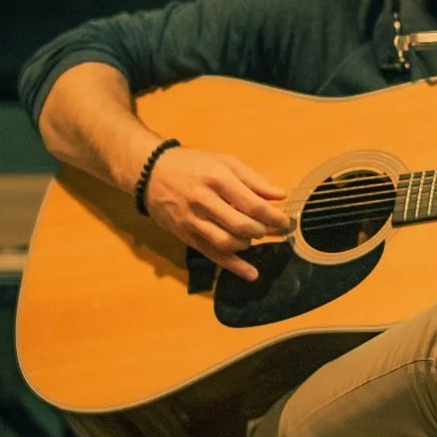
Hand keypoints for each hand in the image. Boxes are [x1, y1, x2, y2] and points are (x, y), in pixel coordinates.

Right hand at [141, 146, 289, 281]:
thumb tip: (280, 195)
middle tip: (270, 229)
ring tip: (252, 236)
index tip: (285, 221)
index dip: (273, 216)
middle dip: (262, 231)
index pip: (251, 204)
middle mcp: (203, 200)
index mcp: (217, 178)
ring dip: (247, 244)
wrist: (151, 172)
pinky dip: (233, 266)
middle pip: (240, 225)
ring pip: (226, 243)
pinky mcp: (185, 235)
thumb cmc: (193, 164)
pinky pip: (211, 254)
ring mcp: (191, 220)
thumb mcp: (224, 162)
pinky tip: (251, 273)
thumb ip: (253, 180)